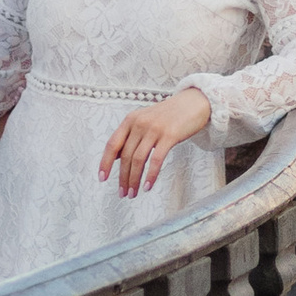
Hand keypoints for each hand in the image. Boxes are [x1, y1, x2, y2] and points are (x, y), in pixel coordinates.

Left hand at [97, 86, 212, 198]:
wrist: (193, 103)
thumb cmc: (169, 115)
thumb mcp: (144, 120)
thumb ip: (130, 136)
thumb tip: (115, 157)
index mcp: (130, 120)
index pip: (112, 144)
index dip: (105, 162)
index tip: (102, 177)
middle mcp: (140, 123)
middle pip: (126, 156)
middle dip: (123, 177)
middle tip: (123, 193)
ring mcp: (154, 129)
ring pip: (138, 159)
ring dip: (134, 179)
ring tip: (133, 193)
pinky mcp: (170, 135)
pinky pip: (156, 160)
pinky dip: (150, 175)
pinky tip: (148, 186)